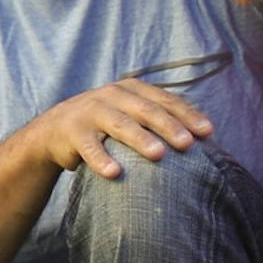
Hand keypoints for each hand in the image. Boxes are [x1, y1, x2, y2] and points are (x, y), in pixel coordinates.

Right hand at [30, 78, 212, 179]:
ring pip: (120, 125)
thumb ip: (157, 118)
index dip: (187, 115)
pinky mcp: (74, 132)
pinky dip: (101, 160)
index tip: (207, 132)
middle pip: (146, 110)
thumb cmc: (105, 125)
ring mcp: (92, 112)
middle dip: (169, 126)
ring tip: (158, 154)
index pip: (165, 100)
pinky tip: (114, 173)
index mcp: (133, 89)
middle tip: (188, 144)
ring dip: (140, 139)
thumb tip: (203, 136)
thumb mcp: (130, 113)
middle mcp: (113, 95)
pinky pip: (89, 147)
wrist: (55, 130)